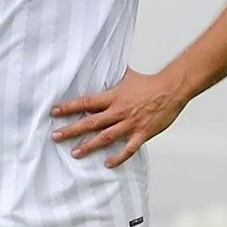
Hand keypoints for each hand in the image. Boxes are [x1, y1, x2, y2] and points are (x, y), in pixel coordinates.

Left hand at [51, 68, 187, 167]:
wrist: (172, 89)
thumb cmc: (149, 83)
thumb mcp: (126, 75)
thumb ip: (111, 75)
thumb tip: (99, 63)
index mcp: (114, 97)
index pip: (86, 102)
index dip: (69, 107)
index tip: (54, 112)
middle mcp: (119, 111)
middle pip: (91, 122)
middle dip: (72, 129)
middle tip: (56, 136)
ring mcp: (130, 124)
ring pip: (106, 137)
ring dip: (89, 146)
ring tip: (74, 153)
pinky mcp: (142, 133)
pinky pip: (128, 148)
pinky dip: (118, 157)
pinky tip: (107, 163)